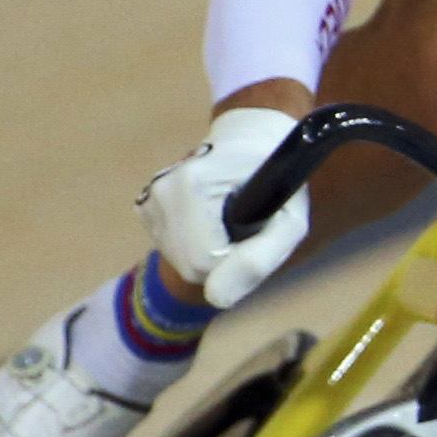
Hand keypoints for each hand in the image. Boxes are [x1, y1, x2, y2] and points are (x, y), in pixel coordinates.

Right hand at [139, 99, 309, 306]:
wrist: (252, 138)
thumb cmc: (278, 179)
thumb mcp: (290, 220)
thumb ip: (258, 260)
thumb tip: (216, 298)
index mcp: (190, 185)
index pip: (204, 263)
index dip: (237, 260)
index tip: (257, 233)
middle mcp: (161, 191)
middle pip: (190, 267)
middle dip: (224, 260)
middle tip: (248, 226)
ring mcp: (149, 199)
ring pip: (180, 262)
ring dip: (211, 252)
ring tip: (231, 217)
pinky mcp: (146, 208)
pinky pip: (174, 251)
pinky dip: (197, 244)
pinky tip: (212, 218)